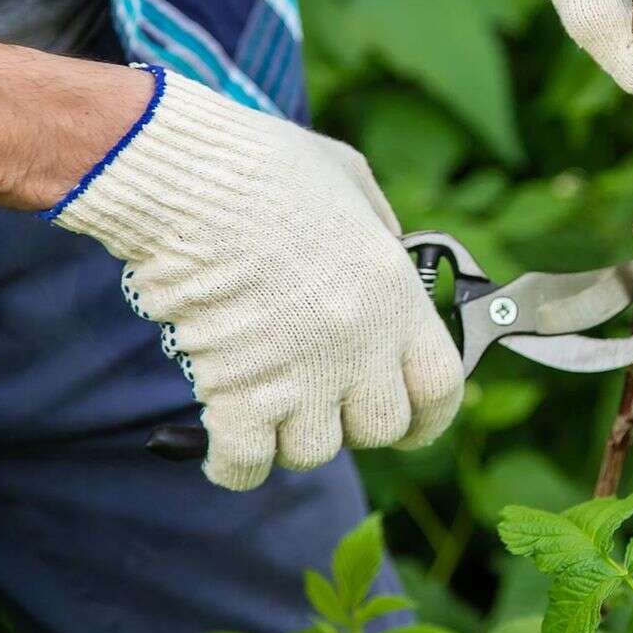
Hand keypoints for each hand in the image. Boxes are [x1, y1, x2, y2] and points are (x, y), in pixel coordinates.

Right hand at [50, 69, 463, 489]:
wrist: (192, 180)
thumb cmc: (268, 167)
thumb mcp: (353, 182)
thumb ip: (382, 233)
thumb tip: (391, 260)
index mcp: (395, 295)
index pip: (440, 389)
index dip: (428, 415)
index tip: (412, 423)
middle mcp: (358, 344)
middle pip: (379, 429)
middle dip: (353, 420)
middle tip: (322, 396)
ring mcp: (300, 374)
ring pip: (313, 452)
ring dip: (292, 437)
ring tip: (268, 403)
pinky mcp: (236, 392)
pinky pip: (245, 465)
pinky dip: (233, 465)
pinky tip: (224, 449)